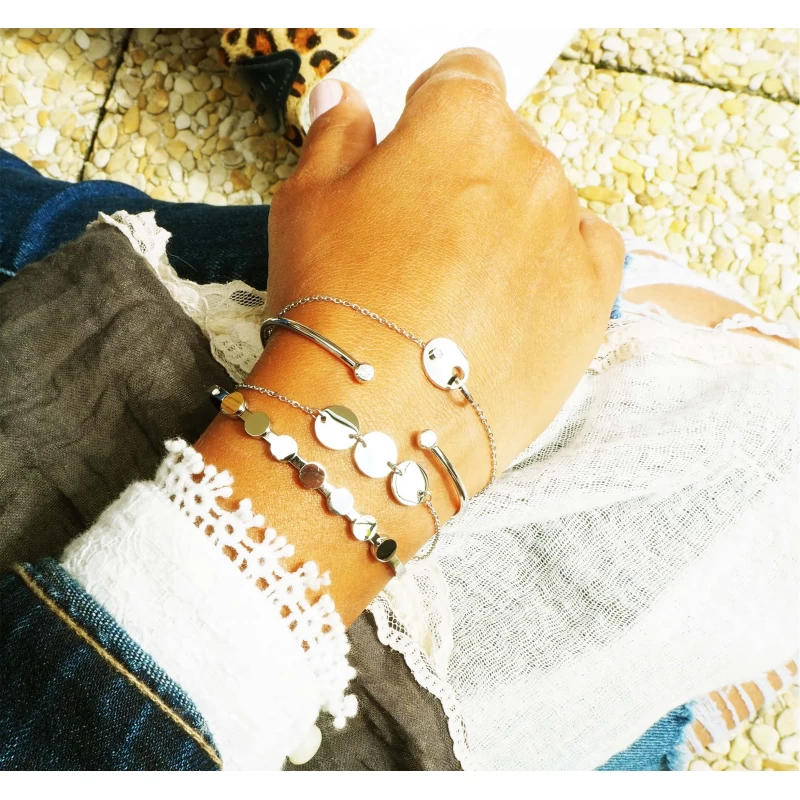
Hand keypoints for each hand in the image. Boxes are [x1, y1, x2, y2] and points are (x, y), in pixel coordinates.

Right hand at [266, 48, 623, 486]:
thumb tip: (348, 102)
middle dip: (464, 173)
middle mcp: (530, 163)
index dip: (432, 105)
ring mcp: (568, 233)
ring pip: (542, 202)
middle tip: (418, 237)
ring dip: (507, 224)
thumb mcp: (306, 202)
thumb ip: (336, 135)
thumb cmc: (334, 305)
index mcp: (461, 121)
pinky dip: (552, 264)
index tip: (416, 137)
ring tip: (457, 286)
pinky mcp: (591, 300)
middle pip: (504, 144)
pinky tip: (510, 296)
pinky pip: (584, 254)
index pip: (463, 75)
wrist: (381, 417)